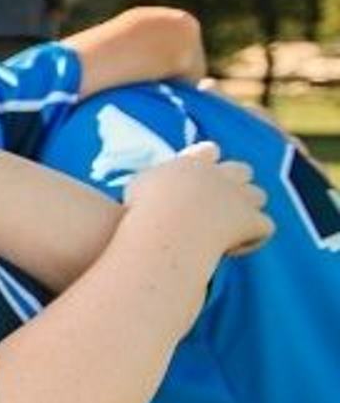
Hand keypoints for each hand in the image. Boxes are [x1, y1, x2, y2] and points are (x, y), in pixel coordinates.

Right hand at [124, 142, 271, 256]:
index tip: (193, 182)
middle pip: (241, 170)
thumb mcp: (138, 186)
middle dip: (235, 185)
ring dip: (247, 210)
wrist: (167, 227)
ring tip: (227, 231)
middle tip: (215, 208)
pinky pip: (264, 227)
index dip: (206, 164)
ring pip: (258, 195)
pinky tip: (233, 250)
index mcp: (195, 162)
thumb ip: (150, 180)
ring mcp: (240, 197)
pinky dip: (252, 238)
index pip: (208, 151)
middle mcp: (223, 174)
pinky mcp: (251, 221)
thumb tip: (148, 184)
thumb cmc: (143, 209)